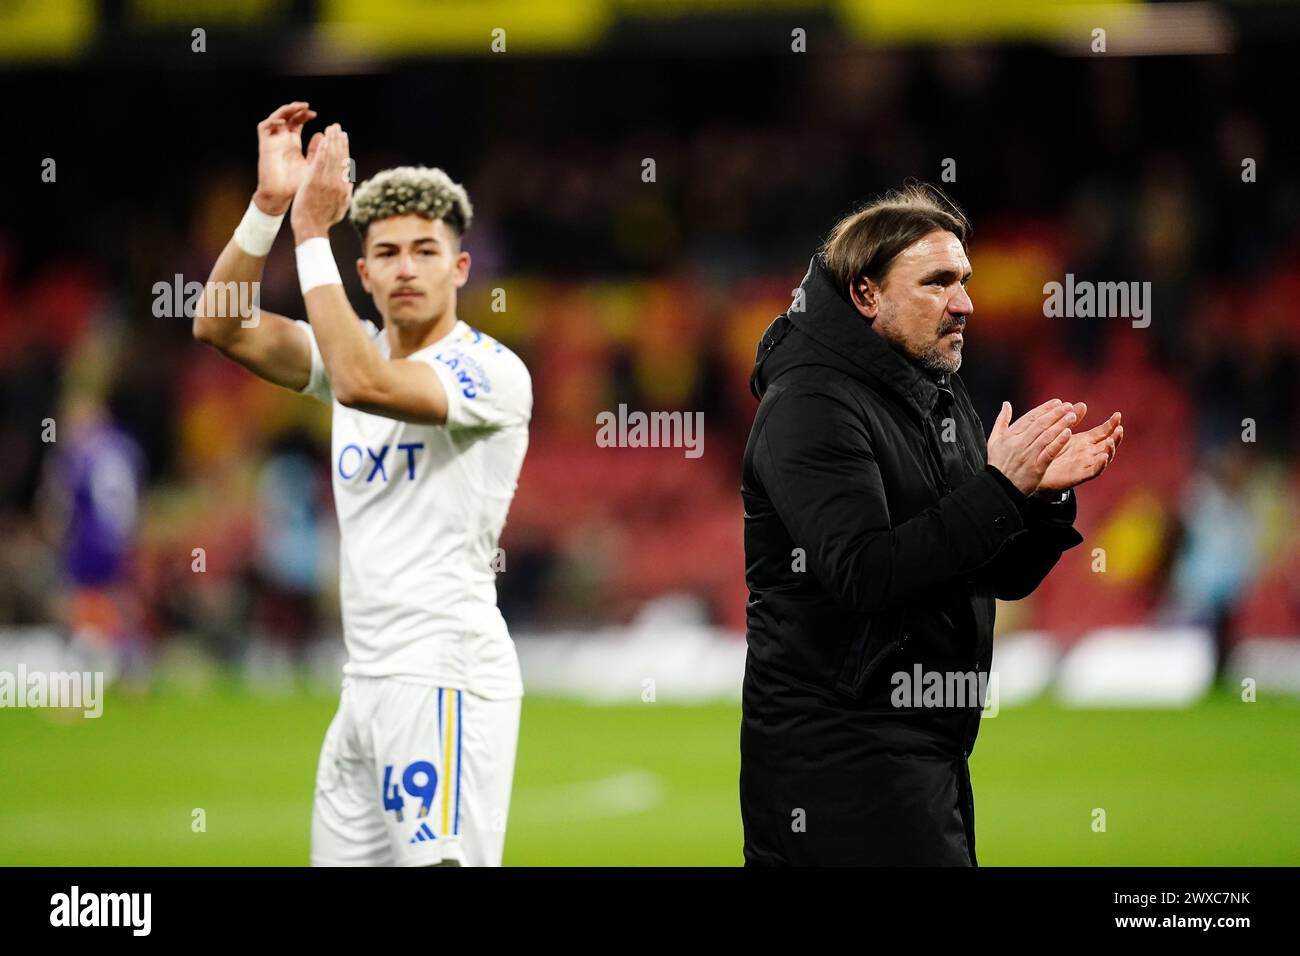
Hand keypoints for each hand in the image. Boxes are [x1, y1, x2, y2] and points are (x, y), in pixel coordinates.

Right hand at [254, 102, 316, 215]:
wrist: (280, 196)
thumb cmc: (295, 184)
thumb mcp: (310, 166)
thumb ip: (316, 152)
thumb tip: (322, 135)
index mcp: (293, 143)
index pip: (297, 122)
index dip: (304, 116)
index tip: (315, 114)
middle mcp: (282, 140)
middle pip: (287, 117)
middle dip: (296, 109)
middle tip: (306, 106)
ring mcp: (272, 141)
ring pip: (276, 118)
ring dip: (286, 111)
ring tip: (296, 108)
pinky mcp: (264, 145)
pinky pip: (264, 127)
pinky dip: (273, 121)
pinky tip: (285, 122)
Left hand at [291, 123, 353, 240]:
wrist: (312, 228)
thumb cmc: (323, 220)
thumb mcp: (340, 208)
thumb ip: (345, 193)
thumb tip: (349, 181)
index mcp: (344, 188)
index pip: (345, 164)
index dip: (345, 149)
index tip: (343, 138)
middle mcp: (338, 183)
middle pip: (340, 157)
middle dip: (339, 140)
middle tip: (337, 127)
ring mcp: (327, 182)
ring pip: (332, 156)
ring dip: (332, 140)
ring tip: (332, 128)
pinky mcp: (316, 181)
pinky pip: (321, 161)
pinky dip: (324, 149)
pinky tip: (324, 138)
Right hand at [986, 398, 1075, 495]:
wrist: (1000, 487)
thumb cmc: (998, 463)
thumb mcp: (994, 440)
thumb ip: (1001, 420)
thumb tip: (1006, 404)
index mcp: (1010, 435)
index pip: (1030, 417)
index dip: (1045, 408)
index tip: (1057, 402)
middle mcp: (1020, 443)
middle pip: (1041, 424)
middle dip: (1056, 413)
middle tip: (1068, 406)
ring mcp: (1029, 454)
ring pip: (1047, 436)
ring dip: (1061, 424)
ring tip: (1072, 416)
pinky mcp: (1037, 466)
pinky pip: (1050, 451)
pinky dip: (1059, 442)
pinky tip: (1068, 433)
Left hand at [1036, 404, 1122, 492]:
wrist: (1037, 470)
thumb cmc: (1050, 451)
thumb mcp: (1062, 432)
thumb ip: (1072, 419)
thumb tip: (1082, 404)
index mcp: (1086, 441)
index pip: (1103, 431)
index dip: (1112, 424)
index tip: (1117, 414)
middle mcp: (1089, 452)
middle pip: (1109, 444)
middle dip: (1116, 436)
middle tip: (1119, 428)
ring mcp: (1086, 464)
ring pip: (1105, 457)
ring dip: (1110, 449)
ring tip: (1111, 440)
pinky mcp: (1080, 475)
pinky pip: (1095, 471)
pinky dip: (1100, 464)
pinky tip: (1104, 457)